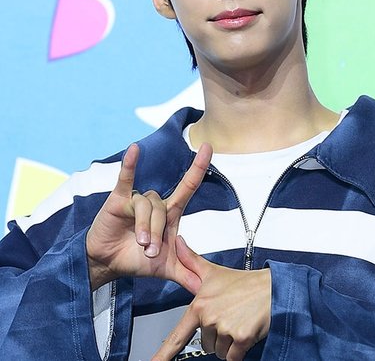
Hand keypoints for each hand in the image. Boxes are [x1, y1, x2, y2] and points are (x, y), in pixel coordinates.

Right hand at [86, 142, 212, 290]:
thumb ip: (187, 273)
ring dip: (144, 227)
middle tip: (151, 252)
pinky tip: (134, 150)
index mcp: (170, 214)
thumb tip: (205, 286)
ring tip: (139, 245)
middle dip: (158, 233)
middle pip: (164, 209)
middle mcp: (155, 203)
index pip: (188, 187)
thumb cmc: (137, 260)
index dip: (198, 167)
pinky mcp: (119, 199)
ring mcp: (137, 199)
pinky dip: (129, 164)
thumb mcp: (166, 268)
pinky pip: (126, 179)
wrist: (108, 264)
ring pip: (147, 207)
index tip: (208, 146)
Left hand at [152, 236, 270, 360]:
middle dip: (216, 336)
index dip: (163, 354)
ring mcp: (225, 328)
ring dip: (229, 343)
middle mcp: (210, 318)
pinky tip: (245, 332)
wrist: (271, 288)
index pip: (177, 336)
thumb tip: (178, 243)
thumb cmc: (244, 283)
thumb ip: (191, 260)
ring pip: (219, 352)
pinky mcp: (241, 338)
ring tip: (238, 321)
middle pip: (205, 344)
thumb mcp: (213, 271)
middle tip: (229, 317)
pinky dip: (239, 350)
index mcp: (200, 304)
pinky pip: (233, 357)